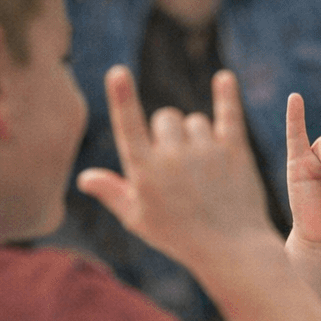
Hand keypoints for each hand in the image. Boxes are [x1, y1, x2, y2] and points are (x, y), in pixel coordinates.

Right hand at [77, 66, 273, 266]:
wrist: (230, 249)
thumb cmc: (179, 236)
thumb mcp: (139, 219)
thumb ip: (113, 193)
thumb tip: (84, 177)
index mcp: (145, 170)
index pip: (129, 125)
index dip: (122, 97)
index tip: (118, 71)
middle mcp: (174, 156)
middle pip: (166, 117)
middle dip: (166, 130)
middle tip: (176, 160)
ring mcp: (206, 152)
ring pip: (195, 121)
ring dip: (195, 134)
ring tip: (201, 167)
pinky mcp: (235, 151)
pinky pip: (229, 114)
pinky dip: (227, 95)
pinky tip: (224, 78)